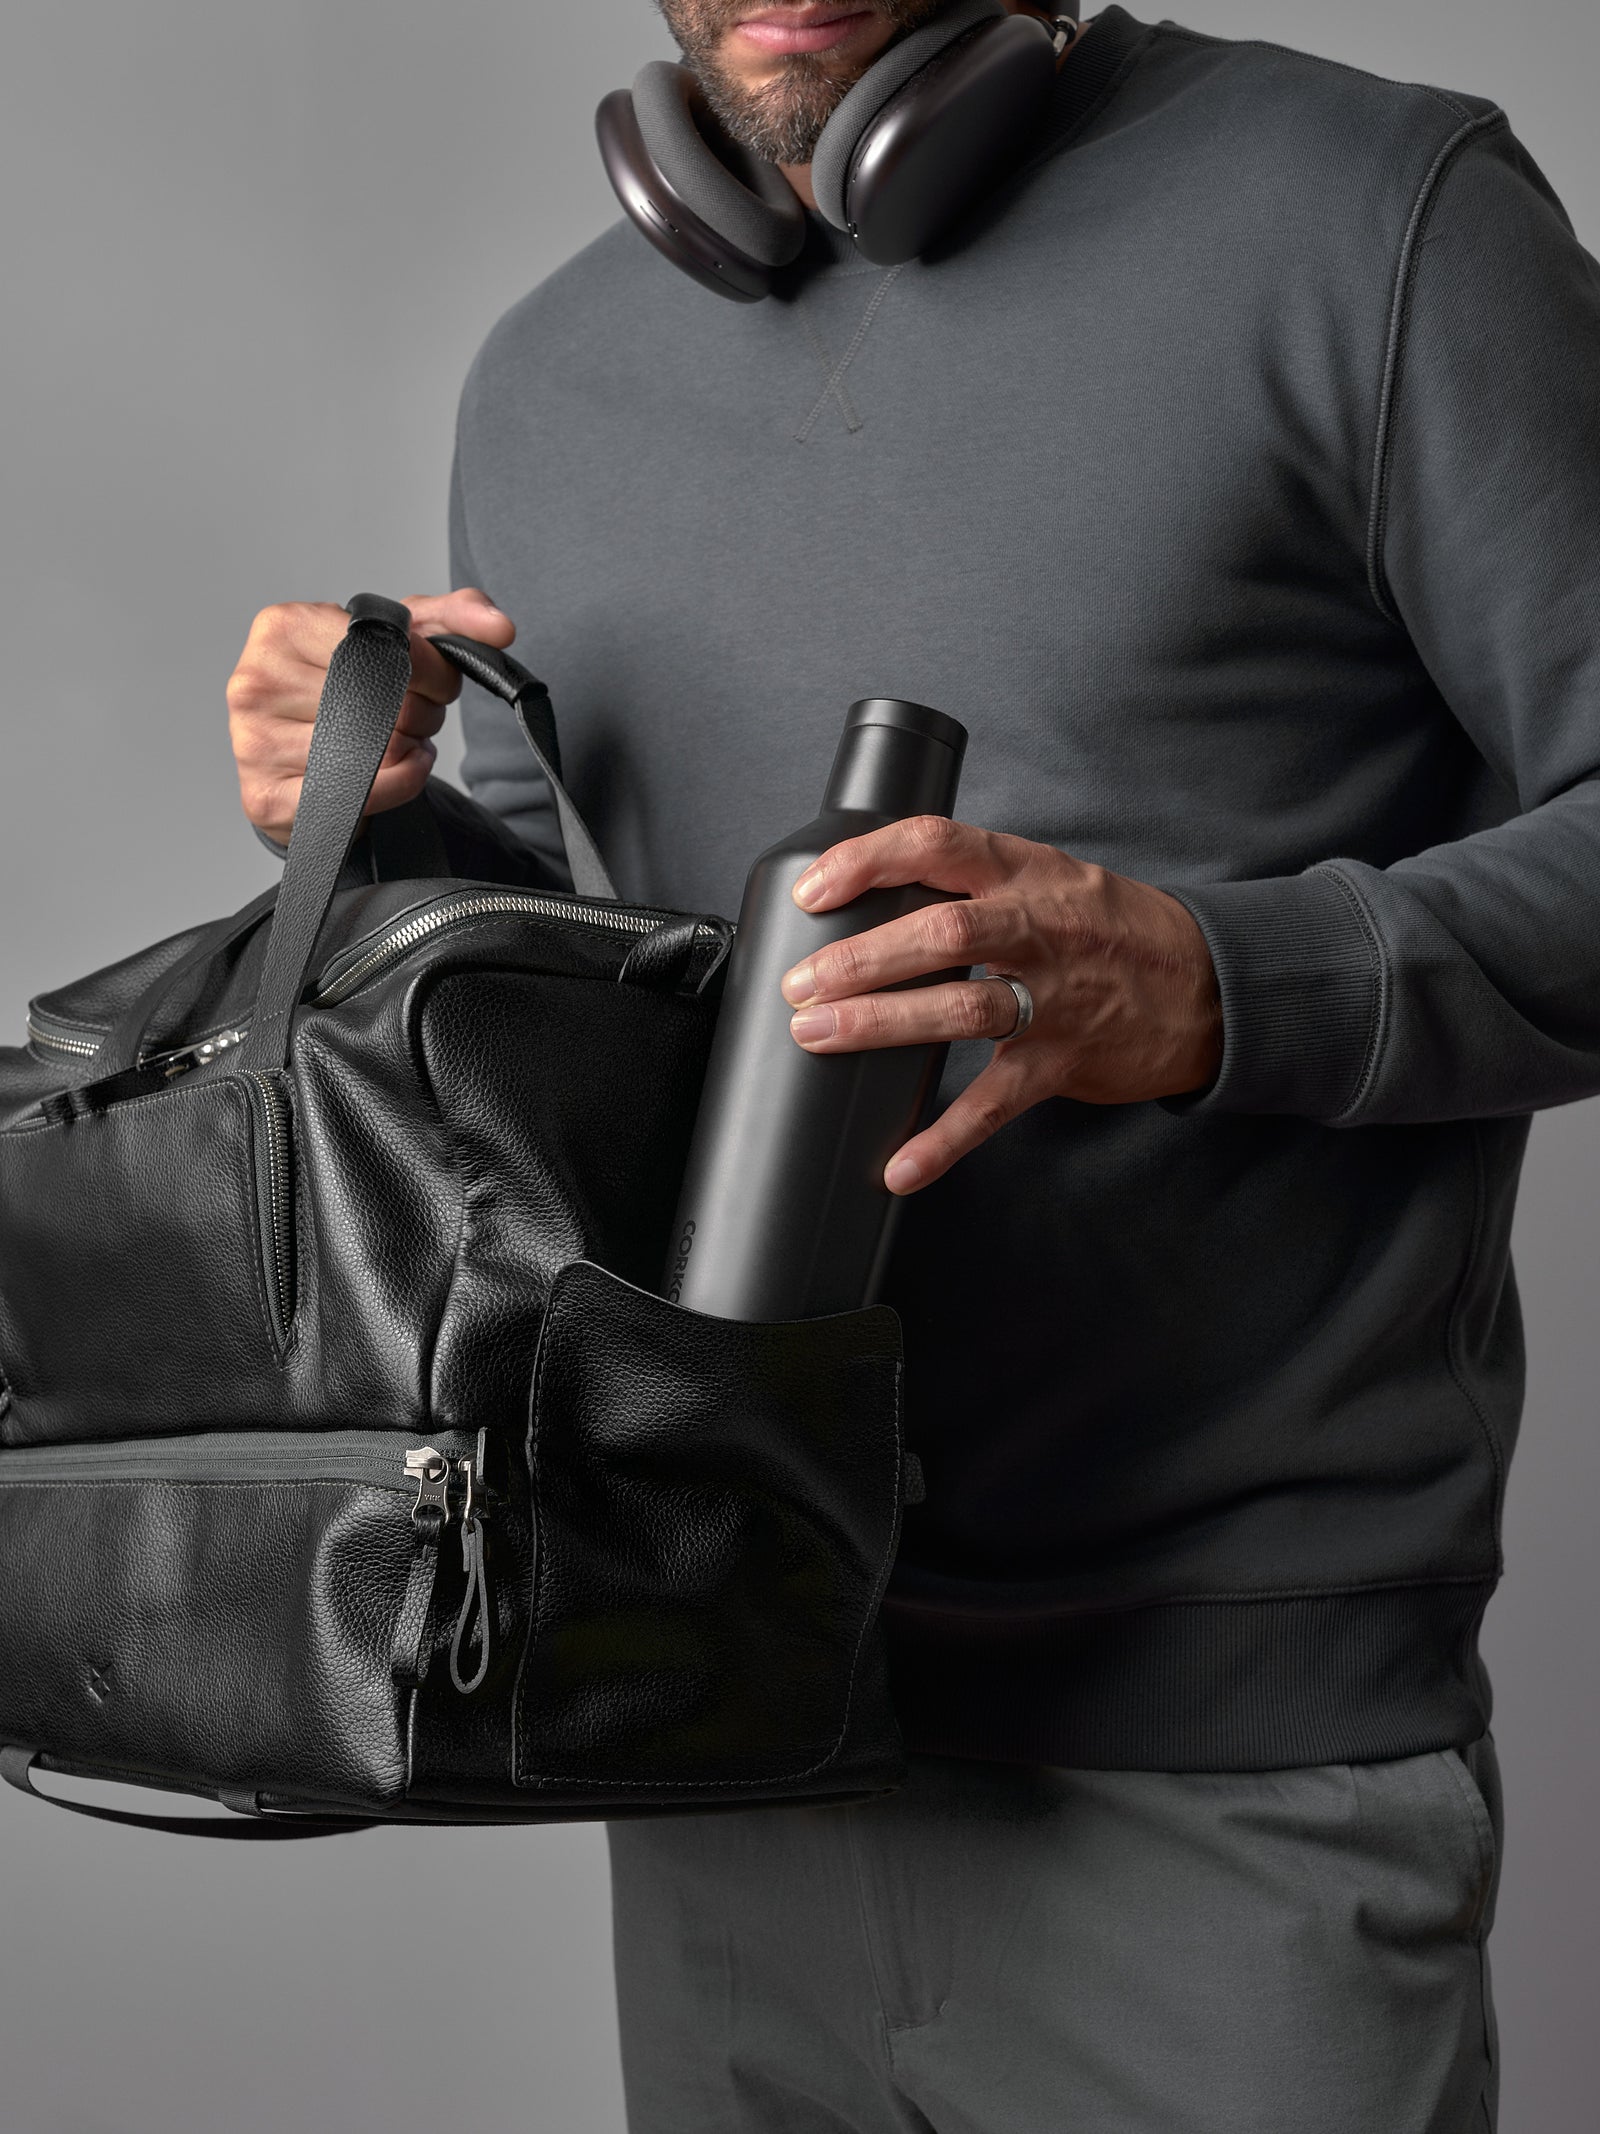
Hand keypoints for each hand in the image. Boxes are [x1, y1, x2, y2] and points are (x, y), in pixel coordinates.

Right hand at [226, 589, 514, 844]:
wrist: (303, 761)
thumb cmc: (346, 694)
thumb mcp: (398, 643)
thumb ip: (452, 620)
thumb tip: (499, 627)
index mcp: (282, 627)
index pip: (382, 647)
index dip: (430, 670)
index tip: (439, 683)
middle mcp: (256, 680)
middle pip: (379, 701)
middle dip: (422, 713)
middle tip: (421, 718)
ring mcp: (253, 740)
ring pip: (370, 750)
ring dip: (409, 750)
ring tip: (402, 742)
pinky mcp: (266, 796)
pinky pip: (357, 794)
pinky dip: (399, 784)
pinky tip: (403, 768)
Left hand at [781, 817, 1222, 1194]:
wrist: (1210, 986)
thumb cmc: (1110, 930)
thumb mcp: (1050, 879)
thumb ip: (975, 884)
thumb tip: (873, 901)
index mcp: (1027, 871)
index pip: (938, 844)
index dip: (868, 859)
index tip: (814, 888)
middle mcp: (1041, 926)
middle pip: (943, 930)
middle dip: (862, 957)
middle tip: (802, 981)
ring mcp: (1056, 997)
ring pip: (963, 1009)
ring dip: (883, 1024)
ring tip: (819, 1035)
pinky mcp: (1064, 1062)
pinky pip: (996, 1104)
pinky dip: (945, 1139)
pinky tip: (901, 1165)